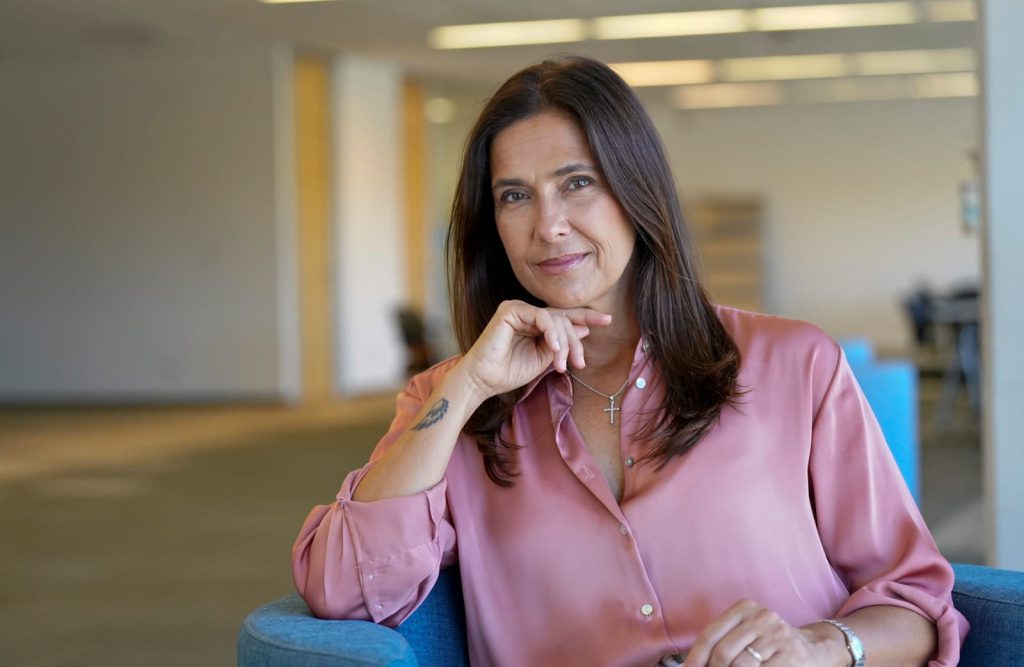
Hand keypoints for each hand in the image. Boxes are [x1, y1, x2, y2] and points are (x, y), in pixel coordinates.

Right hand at [458, 300, 611, 400]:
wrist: (484, 381)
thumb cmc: (510, 372)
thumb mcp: (544, 359)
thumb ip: (562, 345)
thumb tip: (585, 331)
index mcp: (535, 324)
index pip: (564, 317)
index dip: (586, 318)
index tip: (608, 320)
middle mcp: (527, 313)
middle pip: (564, 319)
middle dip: (575, 341)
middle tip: (579, 363)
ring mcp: (518, 309)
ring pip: (555, 318)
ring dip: (564, 342)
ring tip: (561, 364)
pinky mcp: (510, 310)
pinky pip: (541, 316)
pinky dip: (551, 332)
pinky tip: (553, 349)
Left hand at [684, 600, 847, 666]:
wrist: (815, 650)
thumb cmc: (771, 645)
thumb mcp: (747, 633)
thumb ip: (723, 642)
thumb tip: (693, 664)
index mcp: (745, 608)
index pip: (710, 634)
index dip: (695, 658)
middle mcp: (761, 617)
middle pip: (723, 652)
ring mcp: (778, 635)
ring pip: (740, 665)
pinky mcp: (791, 654)